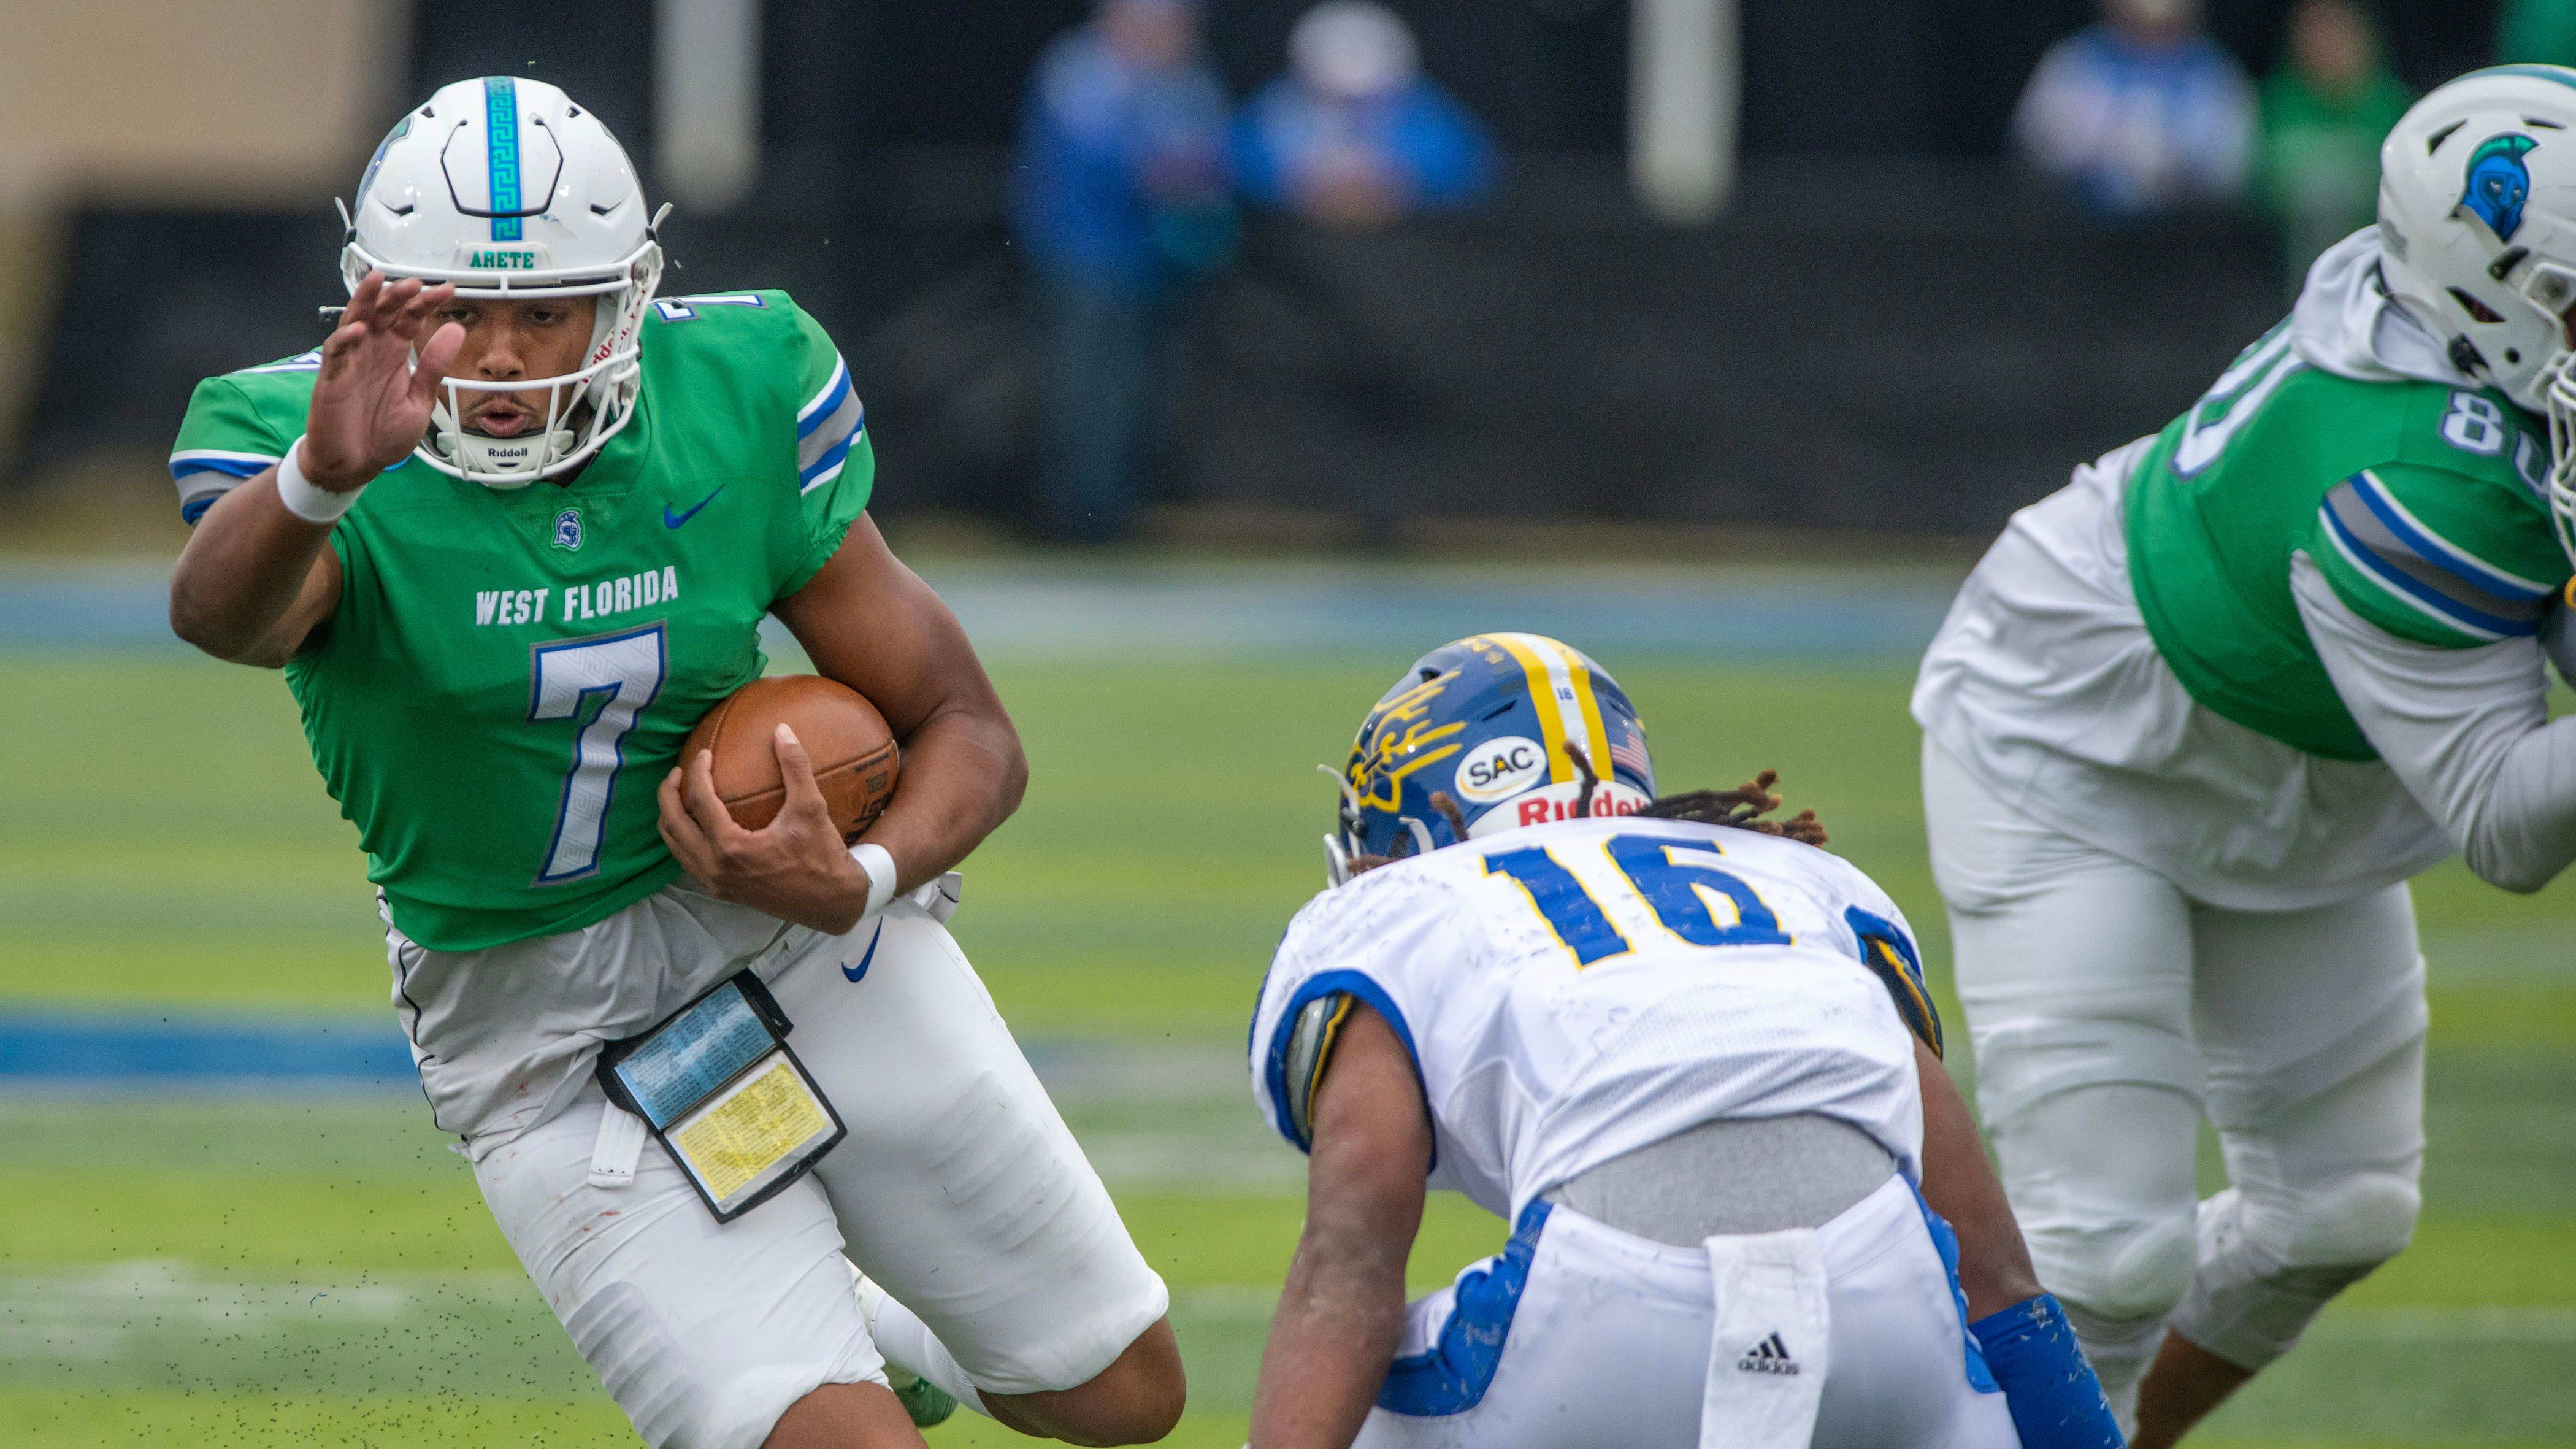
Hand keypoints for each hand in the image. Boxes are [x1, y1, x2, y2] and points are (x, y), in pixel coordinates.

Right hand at [303, 270, 464, 488]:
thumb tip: (455, 330)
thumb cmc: (384, 433)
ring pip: (355, 321)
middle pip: (383, 313)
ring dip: (366, 302)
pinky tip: (359, 329)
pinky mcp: (332, 379)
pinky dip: (345, 339)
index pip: (410, 319)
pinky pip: (336, 353)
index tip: (449, 290)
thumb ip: (434, 366)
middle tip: (416, 283)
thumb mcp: (420, 400)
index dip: (426, 303)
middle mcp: (372, 351)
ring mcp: (351, 362)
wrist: (357, 463)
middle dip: (398, 295)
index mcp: (395, 355)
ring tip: (379, 282)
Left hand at [657, 725, 874, 934]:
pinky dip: (683, 838)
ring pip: (675, 846)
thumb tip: (782, 729)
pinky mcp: (721, 891)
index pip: (699, 800)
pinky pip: (687, 861)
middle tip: (678, 772)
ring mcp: (715, 882)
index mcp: (731, 847)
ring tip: (680, 794)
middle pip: (673, 824)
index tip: (705, 753)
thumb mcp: (812, 808)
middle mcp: (716, 867)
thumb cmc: (822, 856)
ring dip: (671, 817)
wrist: (830, 903)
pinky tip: (698, 823)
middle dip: (668, 794)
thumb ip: (795, 767)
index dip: (697, 771)